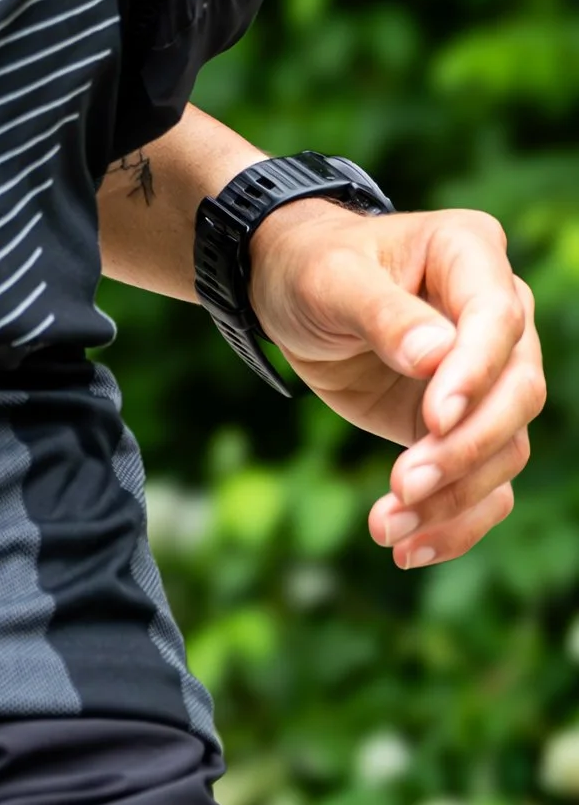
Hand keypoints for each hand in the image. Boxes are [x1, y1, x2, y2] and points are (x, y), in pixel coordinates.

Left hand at [248, 200, 542, 569]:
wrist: (286, 290)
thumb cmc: (310, 266)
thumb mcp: (330, 279)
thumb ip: (382, 314)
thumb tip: (436, 357)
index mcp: (471, 254)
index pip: (497, 320)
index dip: (473, 374)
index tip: (433, 418)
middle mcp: (498, 317)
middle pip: (519, 393)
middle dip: (465, 448)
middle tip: (404, 485)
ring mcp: (486, 376)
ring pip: (506, 448)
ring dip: (453, 497)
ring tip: (387, 528)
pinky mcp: (462, 425)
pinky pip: (485, 482)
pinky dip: (455, 522)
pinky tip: (408, 550)